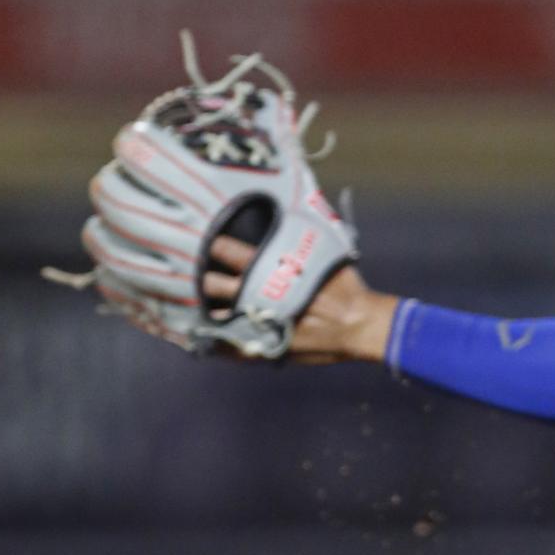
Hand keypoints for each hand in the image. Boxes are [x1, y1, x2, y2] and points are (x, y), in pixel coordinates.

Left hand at [204, 236, 400, 361]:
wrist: (358, 324)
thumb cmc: (346, 287)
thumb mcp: (327, 252)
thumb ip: (304, 237)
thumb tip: (301, 206)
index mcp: (268, 269)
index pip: (227, 250)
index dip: (215, 245)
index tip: (209, 243)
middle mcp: (256, 295)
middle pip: (213, 284)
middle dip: (203, 280)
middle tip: (198, 278)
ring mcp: (258, 323)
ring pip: (216, 317)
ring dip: (207, 313)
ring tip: (196, 310)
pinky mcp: (265, 346)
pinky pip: (231, 349)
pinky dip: (217, 345)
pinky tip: (203, 342)